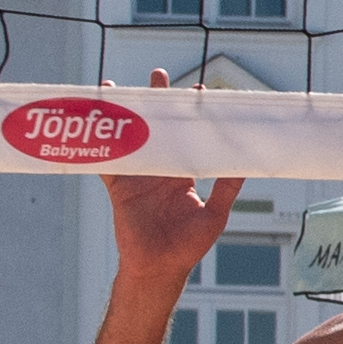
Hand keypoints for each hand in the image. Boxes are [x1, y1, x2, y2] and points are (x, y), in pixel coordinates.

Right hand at [99, 70, 238, 287]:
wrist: (158, 268)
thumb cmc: (189, 246)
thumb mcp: (215, 214)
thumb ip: (228, 187)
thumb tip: (248, 162)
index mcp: (185, 173)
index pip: (190, 135)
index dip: (193, 114)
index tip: (198, 91)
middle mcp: (162, 169)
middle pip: (159, 127)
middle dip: (158, 100)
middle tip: (157, 75)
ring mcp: (139, 176)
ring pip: (130, 137)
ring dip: (125, 114)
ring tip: (119, 88)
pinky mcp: (119, 186)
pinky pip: (107, 160)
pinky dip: (100, 142)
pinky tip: (94, 121)